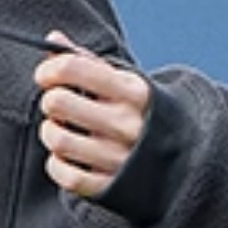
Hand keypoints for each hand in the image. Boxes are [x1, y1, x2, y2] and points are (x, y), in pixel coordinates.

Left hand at [35, 33, 149, 198]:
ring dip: (50, 132)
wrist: (180, 160)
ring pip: (57, 140)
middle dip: (50, 101)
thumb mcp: (124, 83)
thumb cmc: (140, 114)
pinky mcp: (110, 187)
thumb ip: (87, 62)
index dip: (49, 69)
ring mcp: (119, 158)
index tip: (46, 75)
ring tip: (60, 130)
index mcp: (133, 91)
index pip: (72, 68)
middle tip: (57, 105)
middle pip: (57, 103)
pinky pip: (65, 175)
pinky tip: (66, 157)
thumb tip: (52, 40)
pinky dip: (56, 164)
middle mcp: (127, 124)